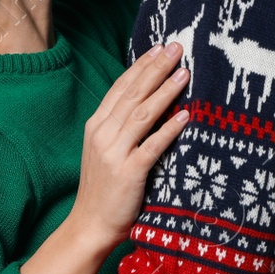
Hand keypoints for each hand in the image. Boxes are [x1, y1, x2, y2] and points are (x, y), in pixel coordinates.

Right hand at [70, 42, 189, 248]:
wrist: (89, 225)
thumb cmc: (103, 189)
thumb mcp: (106, 151)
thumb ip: (122, 127)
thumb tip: (149, 102)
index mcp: (97, 126)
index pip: (120, 87)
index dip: (141, 66)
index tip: (160, 48)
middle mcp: (102, 134)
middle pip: (133, 94)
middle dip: (156, 69)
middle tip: (178, 48)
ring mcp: (114, 153)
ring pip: (143, 115)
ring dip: (165, 91)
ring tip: (185, 73)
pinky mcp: (128, 173)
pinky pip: (152, 146)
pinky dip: (169, 129)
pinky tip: (185, 115)